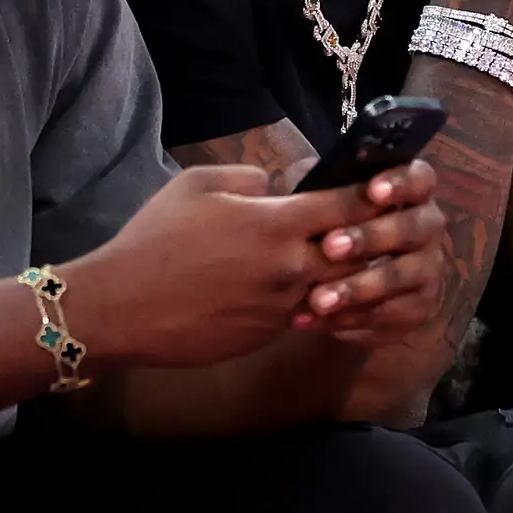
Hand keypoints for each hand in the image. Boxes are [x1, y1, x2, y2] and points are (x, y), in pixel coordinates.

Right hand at [59, 163, 448, 369]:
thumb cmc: (155, 239)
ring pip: (335, 288)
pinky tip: (302, 290)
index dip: (373, 195)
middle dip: (370, 240)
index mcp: (276, 223)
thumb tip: (277, 186)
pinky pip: (304, 313)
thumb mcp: (198, 185)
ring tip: (345, 260)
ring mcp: (282, 306)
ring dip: (343, 275)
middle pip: (357, 253)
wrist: (124, 307)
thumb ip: (250, 179)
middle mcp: (290, 267)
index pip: (349, 207)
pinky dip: (310, 301)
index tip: (388, 188)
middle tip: (379, 227)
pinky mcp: (268, 333)